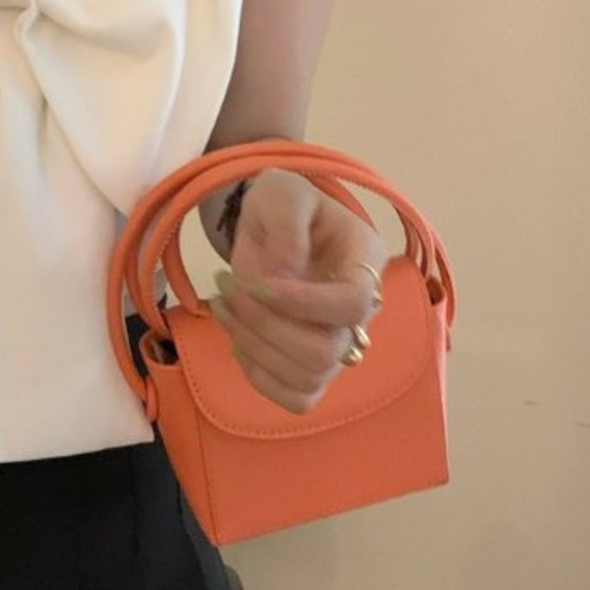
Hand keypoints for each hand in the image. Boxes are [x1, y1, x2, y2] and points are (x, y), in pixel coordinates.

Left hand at [207, 168, 386, 414]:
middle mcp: (362, 312)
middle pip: (326, 351)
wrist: (271, 225)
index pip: (353, 302)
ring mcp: (339, 344)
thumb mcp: (282, 191)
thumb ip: (287, 222)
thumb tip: (284, 274)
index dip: (304, 303)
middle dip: (265, 324)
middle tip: (226, 288)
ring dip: (253, 346)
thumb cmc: (283, 205)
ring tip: (223, 305)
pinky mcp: (312, 369)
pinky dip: (258, 375)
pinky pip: (295, 398)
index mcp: (366, 262)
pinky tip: (238, 338)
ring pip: (308, 377)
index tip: (256, 283)